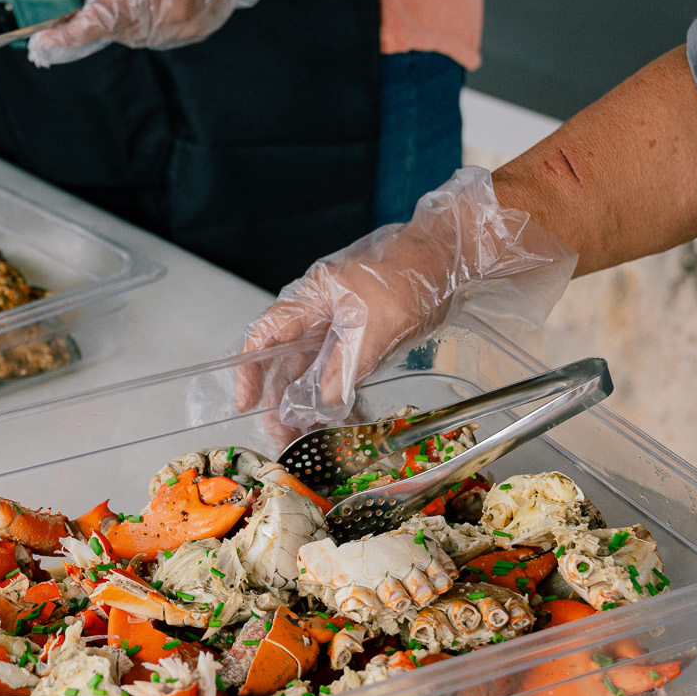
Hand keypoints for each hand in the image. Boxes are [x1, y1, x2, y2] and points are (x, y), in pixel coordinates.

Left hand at [26, 0, 296, 67]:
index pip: (98, 21)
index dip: (67, 35)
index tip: (43, 41)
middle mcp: (166, 12)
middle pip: (112, 30)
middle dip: (93, 16)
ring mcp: (181, 27)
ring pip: (131, 34)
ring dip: (120, 15)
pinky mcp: (192, 32)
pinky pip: (153, 33)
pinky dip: (143, 18)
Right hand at [234, 167, 577, 430]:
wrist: (450, 257)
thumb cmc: (410, 275)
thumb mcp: (374, 327)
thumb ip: (344, 367)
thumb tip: (320, 402)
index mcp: (311, 301)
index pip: (264, 336)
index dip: (250, 370)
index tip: (246, 402)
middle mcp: (320, 314)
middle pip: (287, 361)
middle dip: (282, 401)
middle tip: (284, 436)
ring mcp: (342, 327)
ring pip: (315, 371)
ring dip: (312, 405)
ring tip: (311, 438)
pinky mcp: (365, 338)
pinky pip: (344, 373)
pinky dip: (344, 397)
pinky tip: (349, 423)